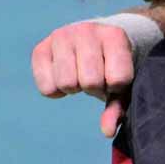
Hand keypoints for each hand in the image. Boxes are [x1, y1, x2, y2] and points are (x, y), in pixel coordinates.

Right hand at [30, 21, 134, 136]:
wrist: (97, 42)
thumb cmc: (114, 67)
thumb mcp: (123, 85)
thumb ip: (118, 108)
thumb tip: (107, 132)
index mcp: (115, 36)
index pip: (118, 79)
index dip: (117, 86)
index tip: (115, 77)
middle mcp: (86, 31)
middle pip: (89, 81)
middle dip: (94, 87)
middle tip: (96, 77)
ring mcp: (61, 36)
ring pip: (66, 83)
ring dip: (74, 88)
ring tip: (80, 75)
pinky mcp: (40, 48)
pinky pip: (46, 87)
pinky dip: (55, 91)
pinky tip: (63, 77)